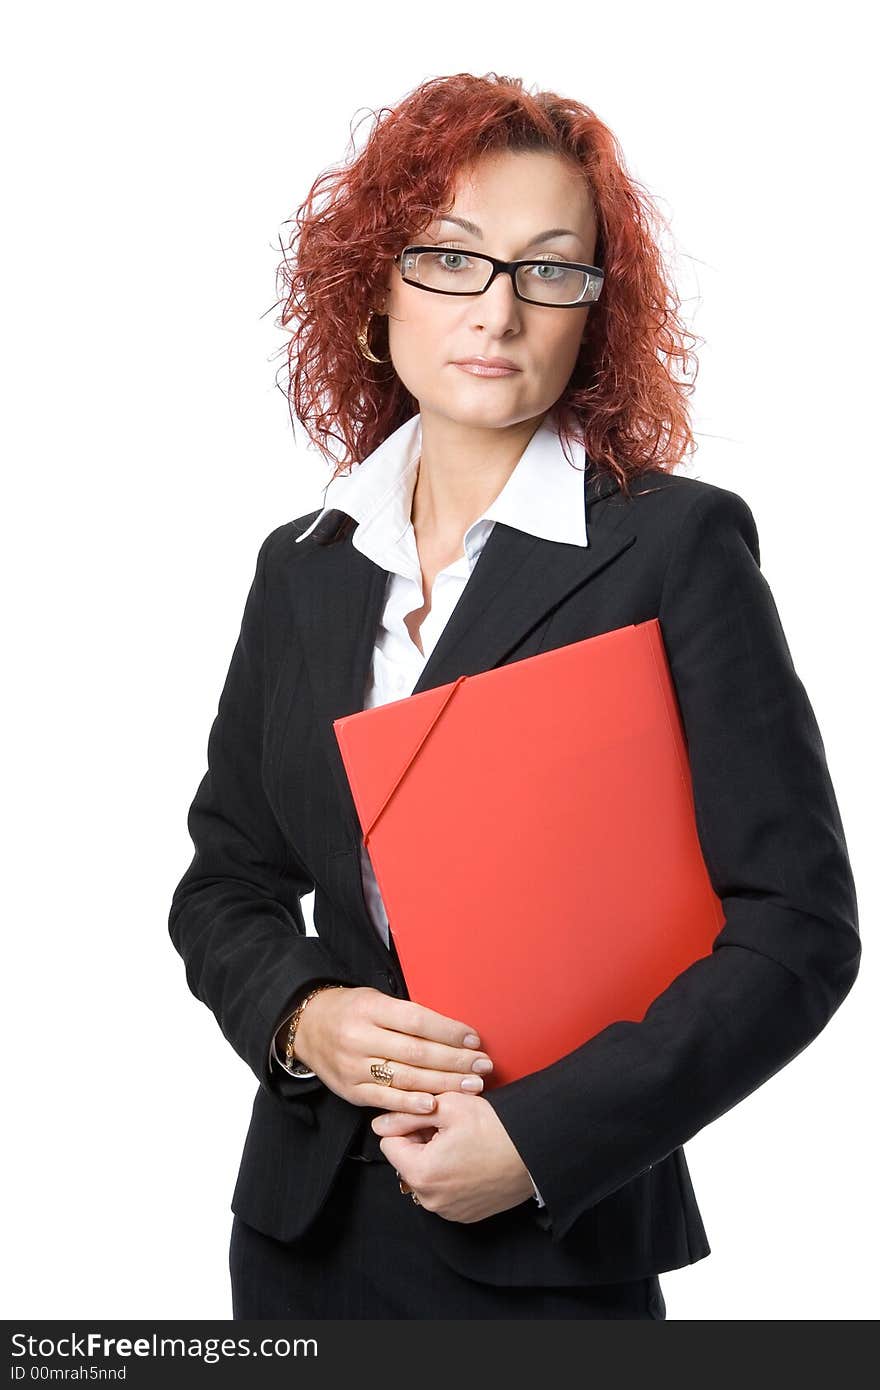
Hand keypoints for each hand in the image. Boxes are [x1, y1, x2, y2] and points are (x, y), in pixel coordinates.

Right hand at [293, 987, 494, 1113]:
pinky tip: (435, 1104)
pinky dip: (411, 1103)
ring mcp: (353, 1067)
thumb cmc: (350, 1009)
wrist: (307, 1027)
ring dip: (443, 1084)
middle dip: (455, 1061)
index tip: (474, 1039)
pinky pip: (385, 1099)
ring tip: (471, 1086)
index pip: (417, 1021)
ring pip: (405, 1078)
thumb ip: (407, 1015)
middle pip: (416, 1052)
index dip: (448, 1031)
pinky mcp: (351, 1090)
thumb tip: (453, 1032)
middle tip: (483, 1066)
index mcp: (369, 1008)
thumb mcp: (375, 999)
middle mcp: (360, 1037)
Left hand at [372, 1091, 535, 1222]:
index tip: (429, 1118)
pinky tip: (470, 1160)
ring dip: (434, 1159)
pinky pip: (443, 1192)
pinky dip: (450, 1176)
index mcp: (421, 1173)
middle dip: (420, 1142)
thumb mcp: (448, 1107)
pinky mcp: (464, 1215)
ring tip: (462, 1144)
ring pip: (425, 1177)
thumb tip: (380, 1123)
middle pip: (407, 1162)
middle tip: (449, 1128)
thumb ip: (407, 1114)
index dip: (407, 1124)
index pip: (389, 1143)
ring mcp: (448, 1211)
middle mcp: (430, 1199)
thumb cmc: (495, 1128)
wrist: (535, 1152)